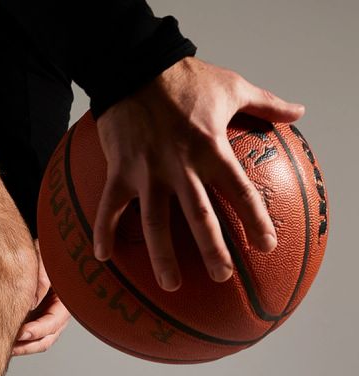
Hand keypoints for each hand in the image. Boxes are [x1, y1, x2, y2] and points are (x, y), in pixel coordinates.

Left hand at [13, 240, 71, 355]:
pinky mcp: (35, 318)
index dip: (38, 330)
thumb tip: (32, 303)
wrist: (43, 249)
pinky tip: (4, 340)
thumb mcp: (45, 260)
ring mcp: (46, 318)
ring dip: (22, 346)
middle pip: (46, 339)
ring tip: (4, 348)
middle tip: (8, 347)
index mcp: (66, 301)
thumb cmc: (47, 252)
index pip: (53, 323)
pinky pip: (28, 335)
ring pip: (37, 341)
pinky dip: (18, 340)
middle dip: (27, 345)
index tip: (21, 333)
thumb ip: (40, 279)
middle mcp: (58, 314)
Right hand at [92, 56, 305, 290]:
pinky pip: (109, 207)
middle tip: (223, 276)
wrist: (135, 65)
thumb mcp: (233, 86)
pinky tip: (103, 257)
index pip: (239, 191)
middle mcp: (180, 166)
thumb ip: (267, 104)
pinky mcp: (120, 171)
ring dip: (163, 257)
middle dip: (213, 249)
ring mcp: (147, 172)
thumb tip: (299, 112)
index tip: (266, 245)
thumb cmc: (186, 78)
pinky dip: (103, 232)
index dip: (255, 219)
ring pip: (155, 222)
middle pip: (199, 217)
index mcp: (211, 148)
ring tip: (171, 285)